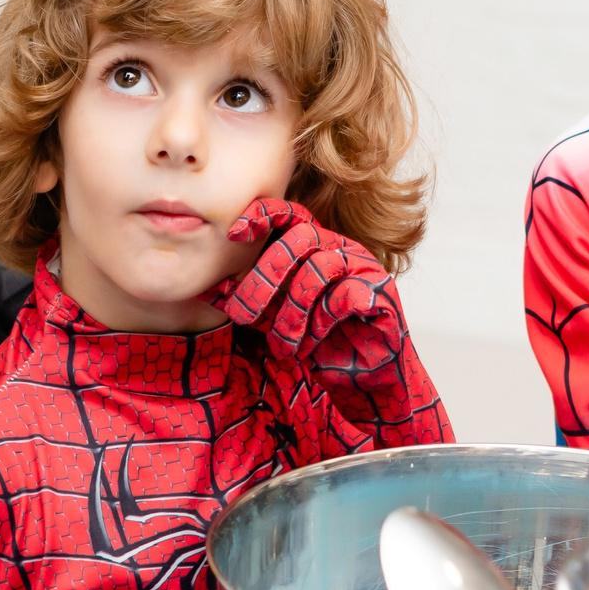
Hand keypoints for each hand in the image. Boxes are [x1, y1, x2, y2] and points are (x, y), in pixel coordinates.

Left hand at [213, 197, 388, 351]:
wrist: (361, 376)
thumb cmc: (317, 341)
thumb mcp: (270, 319)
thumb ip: (246, 300)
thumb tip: (208, 288)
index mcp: (312, 245)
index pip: (288, 213)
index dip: (262, 215)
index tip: (234, 233)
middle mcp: (338, 247)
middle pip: (297, 240)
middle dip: (262, 279)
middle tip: (243, 315)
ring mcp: (362, 266)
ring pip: (318, 269)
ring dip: (292, 313)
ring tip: (284, 345)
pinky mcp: (380, 292)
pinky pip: (346, 295)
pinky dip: (323, 322)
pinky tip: (316, 341)